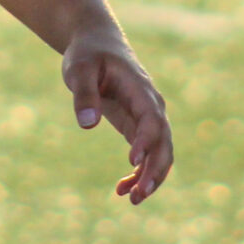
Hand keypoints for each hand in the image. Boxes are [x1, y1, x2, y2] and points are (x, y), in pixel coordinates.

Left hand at [63, 22, 172, 204]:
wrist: (96, 44)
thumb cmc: (88, 54)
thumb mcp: (79, 69)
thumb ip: (83, 94)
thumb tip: (88, 124)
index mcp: (140, 89)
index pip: (151, 119)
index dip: (146, 141)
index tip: (132, 161)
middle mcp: (150, 105)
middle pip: (164, 141)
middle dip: (155, 169)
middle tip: (139, 194)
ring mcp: (147, 117)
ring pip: (160, 152)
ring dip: (151, 177)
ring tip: (132, 199)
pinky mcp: (137, 126)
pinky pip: (146, 154)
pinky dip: (138, 173)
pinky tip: (120, 189)